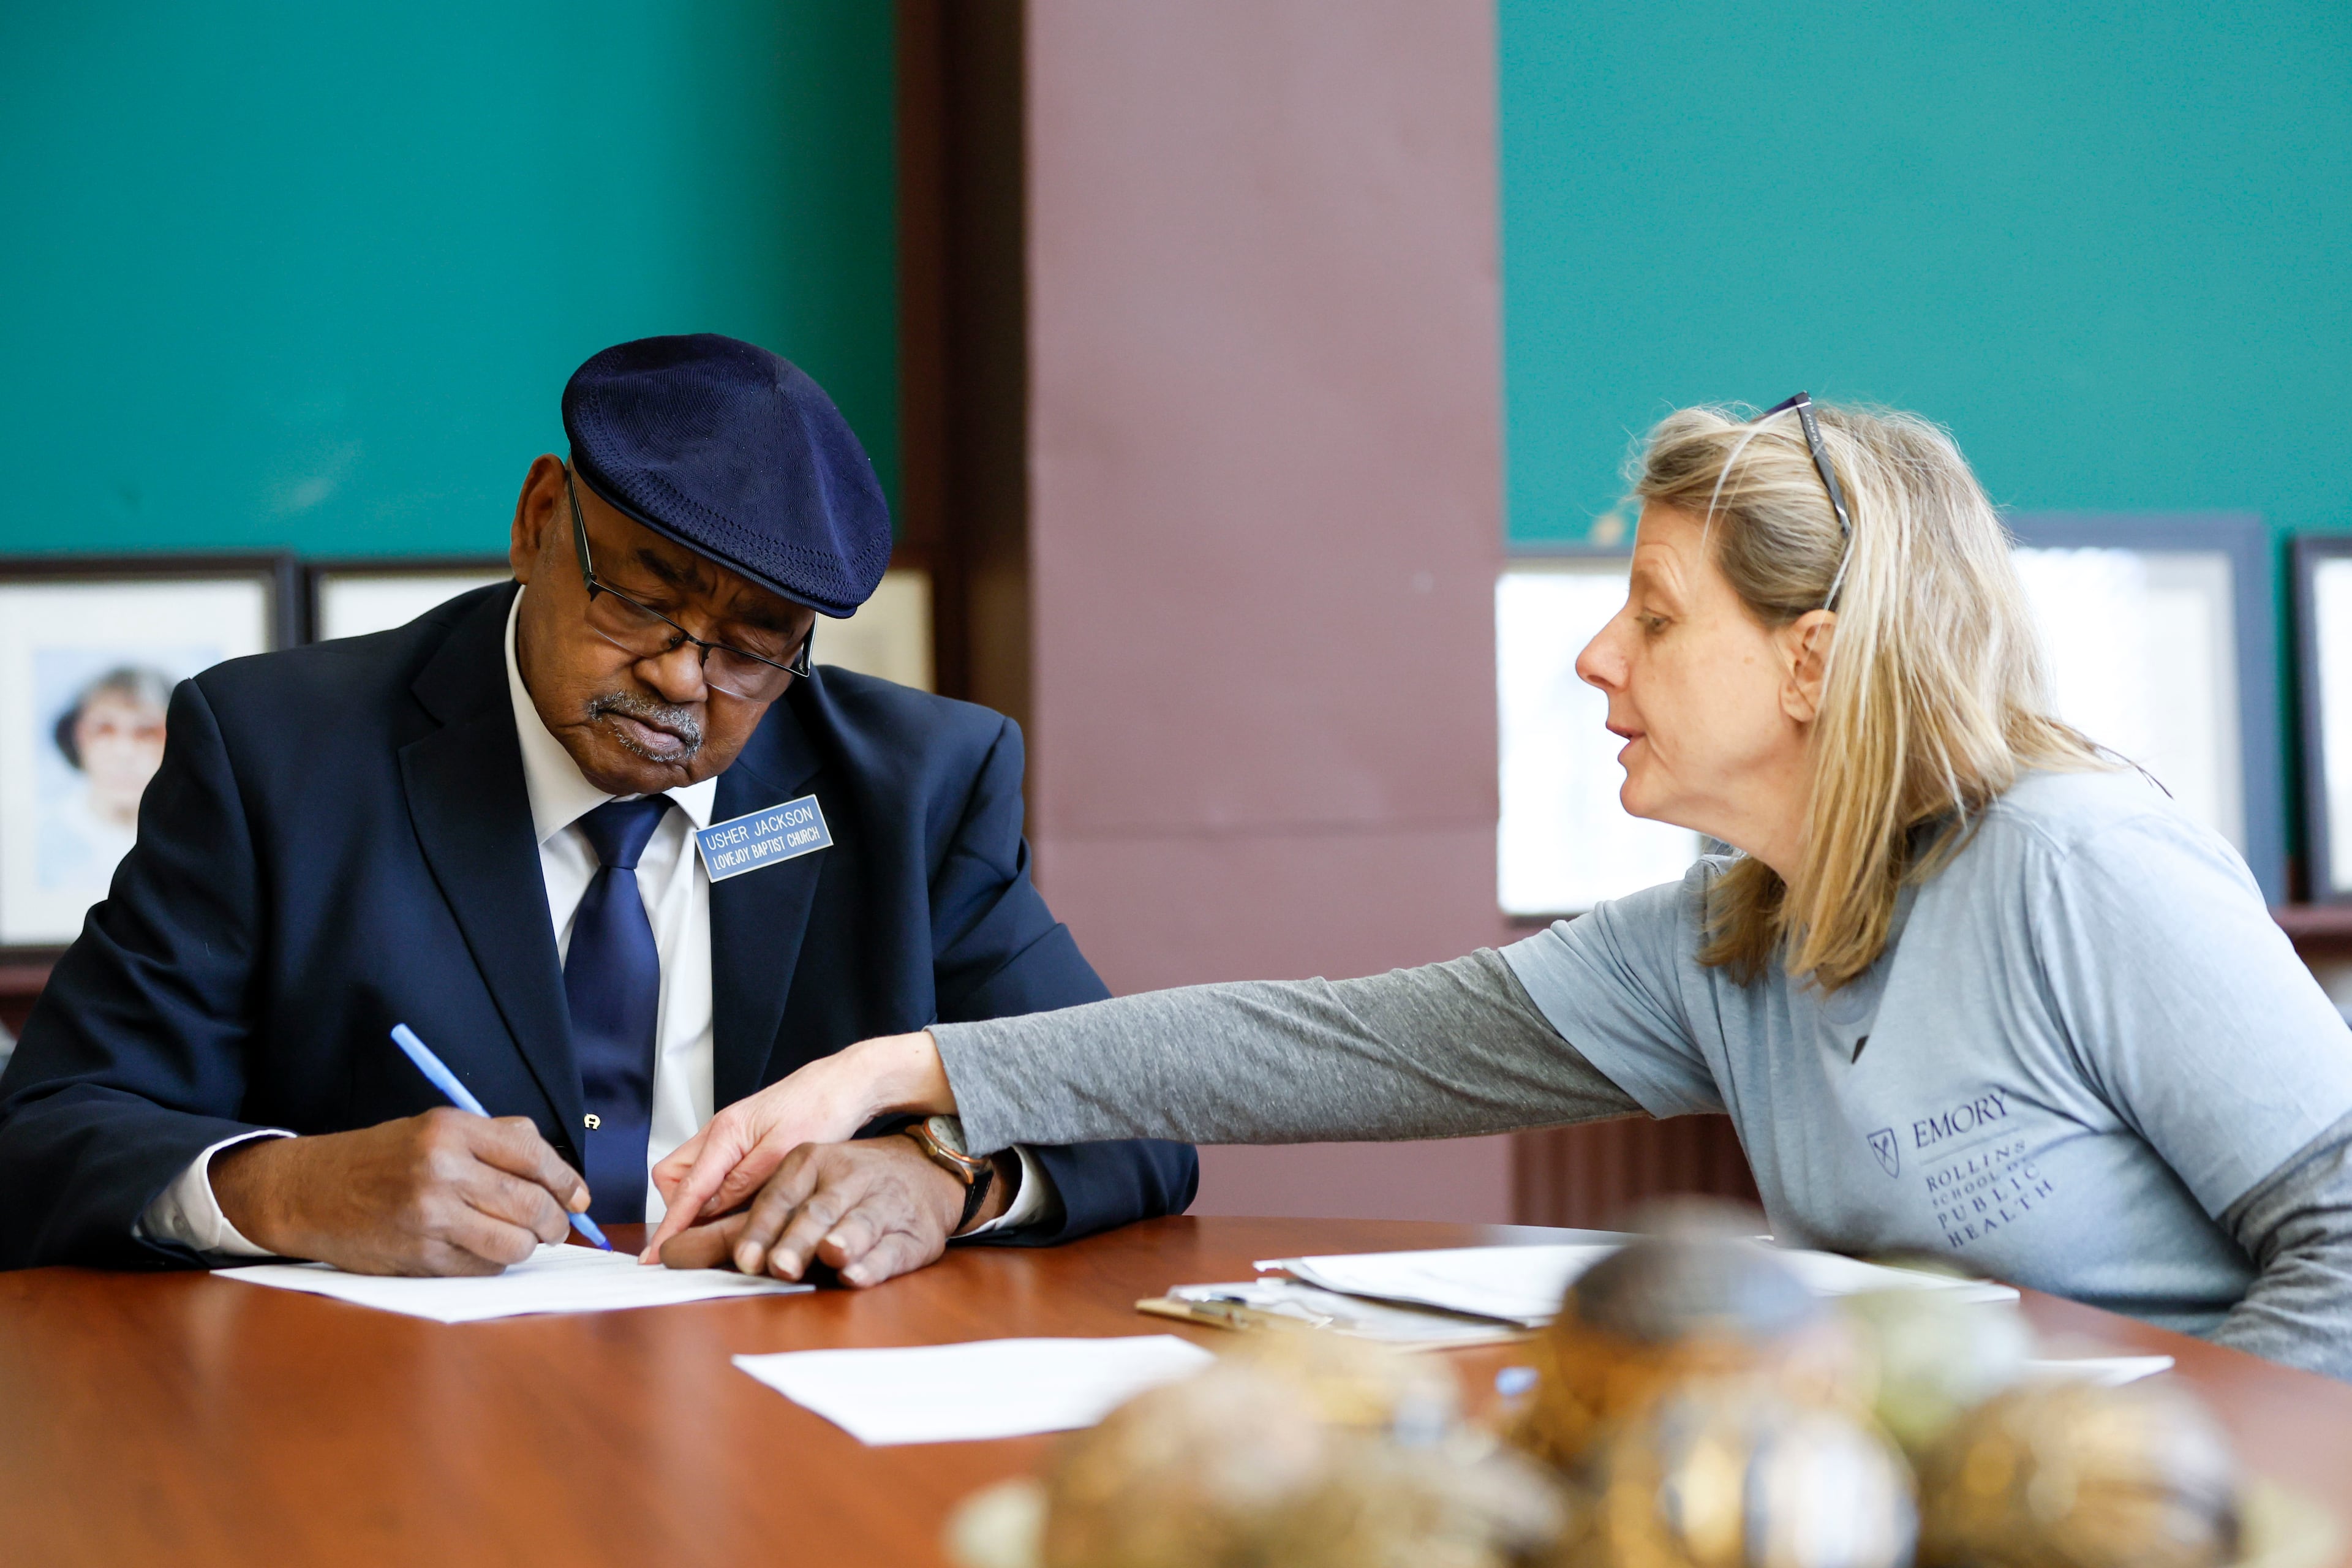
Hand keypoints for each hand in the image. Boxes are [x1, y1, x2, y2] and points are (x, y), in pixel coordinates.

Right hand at [211, 1109, 590, 1275]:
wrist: (310, 1191)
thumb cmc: (381, 1159)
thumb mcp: (436, 1128)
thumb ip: (497, 1140)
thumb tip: (560, 1176)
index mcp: (452, 1131)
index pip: (534, 1156)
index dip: (568, 1182)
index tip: (581, 1199)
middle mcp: (442, 1170)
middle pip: (530, 1204)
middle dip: (555, 1222)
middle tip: (557, 1228)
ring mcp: (430, 1217)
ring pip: (513, 1243)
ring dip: (527, 1246)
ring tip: (521, 1240)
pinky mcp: (419, 1256)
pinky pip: (481, 1268)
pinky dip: (494, 1263)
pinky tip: (483, 1251)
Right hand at [643, 1029, 954, 1259]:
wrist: (844, 1083)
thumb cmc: (823, 1108)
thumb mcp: (786, 1152)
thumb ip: (744, 1180)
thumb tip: (709, 1209)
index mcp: (726, 1133)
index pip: (686, 1189)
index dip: (670, 1226)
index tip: (654, 1256)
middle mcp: (719, 1133)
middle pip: (672, 1177)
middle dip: (679, 1207)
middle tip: (706, 1232)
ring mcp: (728, 1137)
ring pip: (691, 1175)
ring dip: (698, 1202)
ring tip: (727, 1225)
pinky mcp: (741, 1143)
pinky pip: (712, 1172)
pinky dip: (716, 1193)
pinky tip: (740, 1207)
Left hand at [654, 1137, 1011, 1285]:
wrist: (921, 1172)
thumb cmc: (844, 1188)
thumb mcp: (794, 1188)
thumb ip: (738, 1221)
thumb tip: (671, 1252)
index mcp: (811, 1162)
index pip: (778, 1194)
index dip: (759, 1229)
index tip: (743, 1259)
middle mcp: (847, 1177)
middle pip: (817, 1211)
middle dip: (796, 1240)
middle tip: (776, 1265)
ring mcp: (883, 1202)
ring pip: (860, 1222)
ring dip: (842, 1240)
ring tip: (831, 1254)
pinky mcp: (913, 1232)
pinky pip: (893, 1249)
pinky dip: (875, 1263)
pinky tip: (858, 1274)